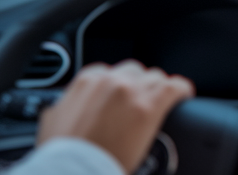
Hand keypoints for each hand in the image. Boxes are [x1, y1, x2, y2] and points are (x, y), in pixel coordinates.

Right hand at [37, 60, 194, 172]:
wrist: (75, 169)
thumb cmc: (63, 153)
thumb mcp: (53, 121)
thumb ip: (63, 105)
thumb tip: (62, 107)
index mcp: (87, 81)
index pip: (111, 72)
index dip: (120, 85)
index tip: (123, 96)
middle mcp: (110, 80)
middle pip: (136, 72)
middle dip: (139, 87)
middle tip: (140, 105)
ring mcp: (132, 91)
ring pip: (156, 78)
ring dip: (159, 90)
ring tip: (162, 103)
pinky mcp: (151, 105)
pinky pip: (176, 87)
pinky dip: (182, 91)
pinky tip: (184, 96)